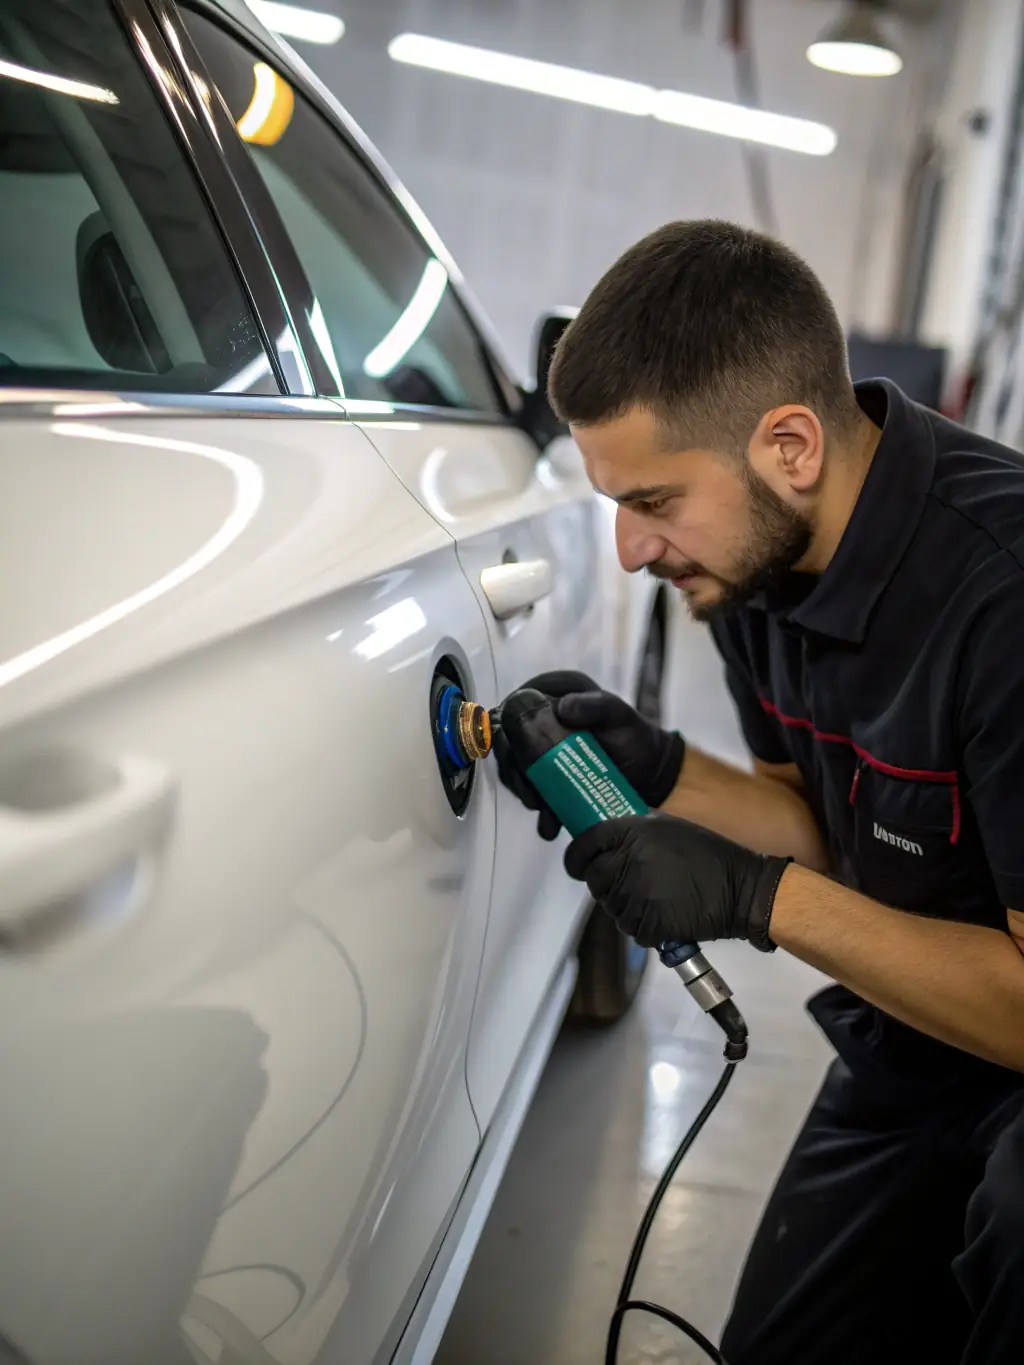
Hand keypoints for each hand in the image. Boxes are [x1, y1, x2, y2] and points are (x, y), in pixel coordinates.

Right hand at [492, 670, 684, 840]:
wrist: (649, 771)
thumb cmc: (635, 737)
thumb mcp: (620, 716)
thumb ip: (597, 706)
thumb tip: (562, 707)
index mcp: (553, 694)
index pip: (515, 709)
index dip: (511, 733)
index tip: (522, 759)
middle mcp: (542, 719)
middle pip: (510, 743)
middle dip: (516, 772)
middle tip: (532, 796)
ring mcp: (542, 748)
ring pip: (515, 768)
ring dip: (524, 792)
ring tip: (544, 812)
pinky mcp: (547, 774)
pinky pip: (530, 788)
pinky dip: (537, 808)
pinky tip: (549, 824)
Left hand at [564, 812, 789, 950]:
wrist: (740, 889)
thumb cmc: (708, 854)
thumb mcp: (668, 826)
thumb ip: (635, 830)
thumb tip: (608, 837)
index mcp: (632, 834)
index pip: (586, 843)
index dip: (576, 854)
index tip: (576, 862)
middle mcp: (628, 864)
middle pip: (594, 877)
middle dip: (603, 880)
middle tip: (625, 880)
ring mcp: (635, 897)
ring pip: (611, 905)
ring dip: (624, 903)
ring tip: (653, 895)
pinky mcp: (647, 925)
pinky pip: (631, 927)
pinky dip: (642, 923)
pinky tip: (662, 912)